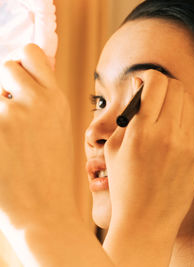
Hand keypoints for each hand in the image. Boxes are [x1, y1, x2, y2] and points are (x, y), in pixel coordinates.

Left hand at [0, 44, 78, 227]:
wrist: (44, 211)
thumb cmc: (49, 172)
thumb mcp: (57, 129)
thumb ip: (43, 100)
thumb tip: (18, 78)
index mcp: (56, 100)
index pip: (31, 54)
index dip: (20, 63)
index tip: (16, 82)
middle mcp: (37, 102)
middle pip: (5, 68)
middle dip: (3, 88)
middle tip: (9, 117)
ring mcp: (11, 117)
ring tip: (7, 140)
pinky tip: (3, 152)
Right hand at [104, 70, 193, 228]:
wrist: (147, 221)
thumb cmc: (124, 185)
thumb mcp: (113, 148)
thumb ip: (128, 113)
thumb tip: (139, 86)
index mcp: (143, 131)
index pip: (156, 82)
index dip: (148, 76)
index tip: (142, 82)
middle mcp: (169, 134)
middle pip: (176, 87)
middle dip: (163, 84)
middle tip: (153, 93)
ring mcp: (188, 144)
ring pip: (188, 101)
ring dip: (175, 98)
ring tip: (162, 109)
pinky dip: (184, 115)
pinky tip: (173, 125)